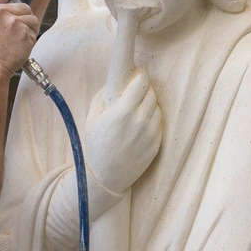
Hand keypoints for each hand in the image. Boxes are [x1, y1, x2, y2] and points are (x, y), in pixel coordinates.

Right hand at [0, 0, 39, 77]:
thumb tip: (6, 9)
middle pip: (23, 7)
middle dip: (23, 19)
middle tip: (15, 35)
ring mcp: (11, 20)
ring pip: (31, 19)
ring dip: (28, 30)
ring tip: (15, 43)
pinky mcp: (23, 30)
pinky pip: (34, 32)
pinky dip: (30, 41)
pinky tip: (18, 48)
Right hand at [85, 66, 160, 196]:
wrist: (106, 177)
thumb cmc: (95, 146)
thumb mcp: (92, 118)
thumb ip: (104, 97)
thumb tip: (116, 81)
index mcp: (122, 112)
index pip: (141, 83)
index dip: (140, 75)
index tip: (137, 73)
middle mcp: (140, 121)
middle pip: (151, 93)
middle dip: (144, 88)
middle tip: (136, 88)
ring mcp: (151, 133)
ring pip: (157, 107)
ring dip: (149, 103)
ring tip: (137, 107)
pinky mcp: (157, 143)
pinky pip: (158, 122)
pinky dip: (152, 118)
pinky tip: (140, 122)